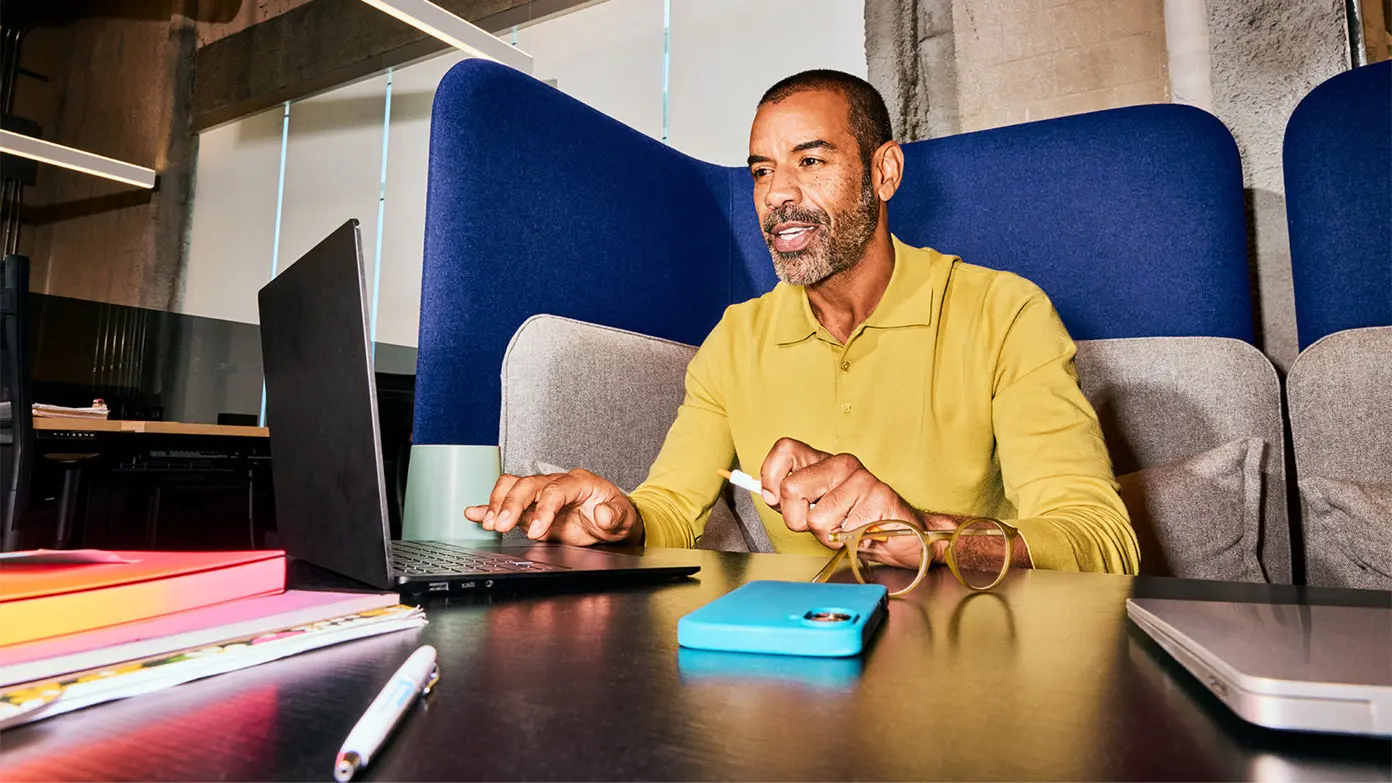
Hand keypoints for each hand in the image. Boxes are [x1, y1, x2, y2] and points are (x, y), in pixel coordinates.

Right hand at [463, 469, 640, 545]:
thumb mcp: (623, 517)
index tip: (537, 531)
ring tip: (489, 522)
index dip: (544, 509)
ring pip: (513, 487)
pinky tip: (474, 513)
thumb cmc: (615, 515)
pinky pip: (506, 501)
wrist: (611, 522)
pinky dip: (489, 507)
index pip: (556, 490)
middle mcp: (556, 484)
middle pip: (528, 485)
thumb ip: (614, 516)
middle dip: (512, 504)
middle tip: (501, 525)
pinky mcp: (530, 509)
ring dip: (498, 503)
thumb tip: (603, 514)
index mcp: (579, 482)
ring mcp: (541, 495)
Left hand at [761, 439, 926, 568]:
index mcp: (823, 461)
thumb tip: (769, 494)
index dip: (771, 477)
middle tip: (819, 524)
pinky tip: (862, 533)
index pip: (785, 449)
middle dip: (797, 520)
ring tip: (845, 529)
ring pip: (816, 519)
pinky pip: (843, 532)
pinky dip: (848, 542)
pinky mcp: (879, 497)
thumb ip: (790, 500)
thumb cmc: (857, 523)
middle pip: (791, 488)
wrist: (904, 535)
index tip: (776, 499)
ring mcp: (862, 479)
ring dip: (826, 536)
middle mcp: (842, 464)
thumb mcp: (816, 509)